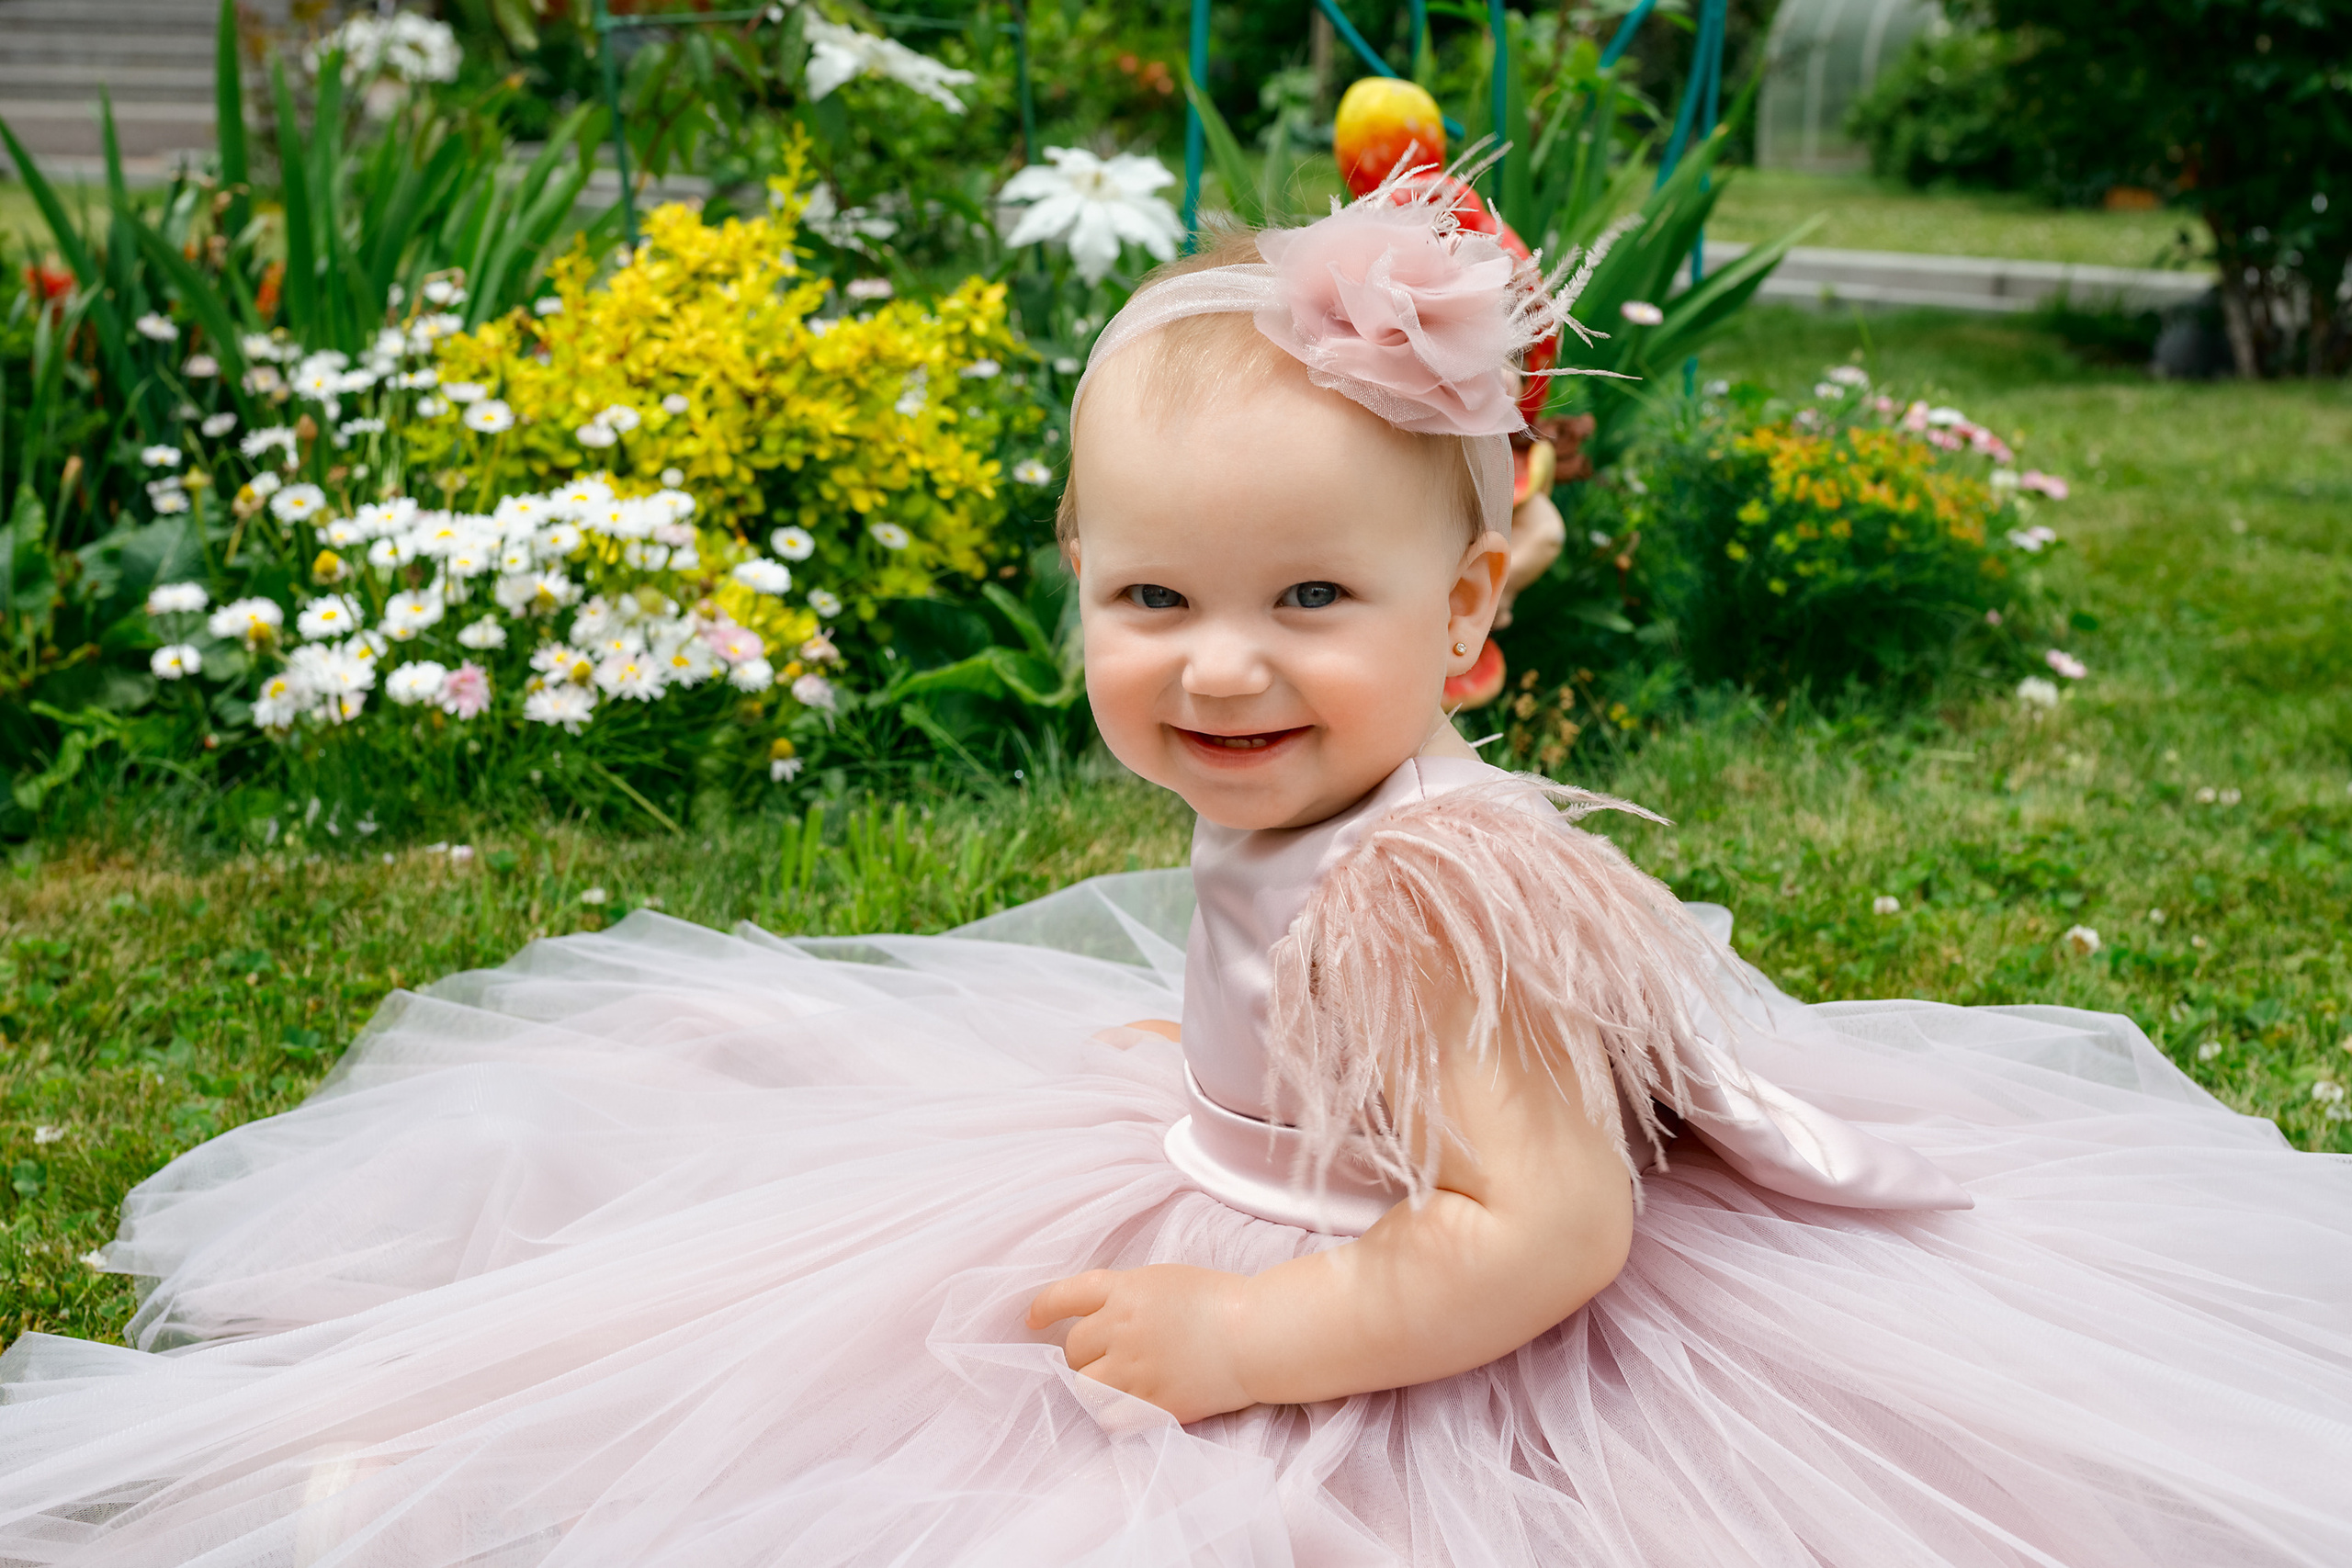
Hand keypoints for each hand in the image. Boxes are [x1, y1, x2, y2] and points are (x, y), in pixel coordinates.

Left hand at [1025, 1265, 1255, 1424]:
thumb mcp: (1164, 1281)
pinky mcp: (1152, 1402)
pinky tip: (1124, 1408)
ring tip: (1114, 1384)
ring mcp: (1135, 1368)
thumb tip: (1098, 1319)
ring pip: (1084, 1386)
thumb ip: (1127, 1297)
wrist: (1257, 1334)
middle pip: (1073, 1348)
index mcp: (1125, 1290)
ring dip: (1092, 1385)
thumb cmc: (1219, 1301)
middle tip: (1104, 1359)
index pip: (1067, 1295)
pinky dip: (1111, 1415)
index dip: (1044, 1307)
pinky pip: (1109, 1418)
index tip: (1033, 1319)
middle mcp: (1122, 1327)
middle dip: (1081, 1355)